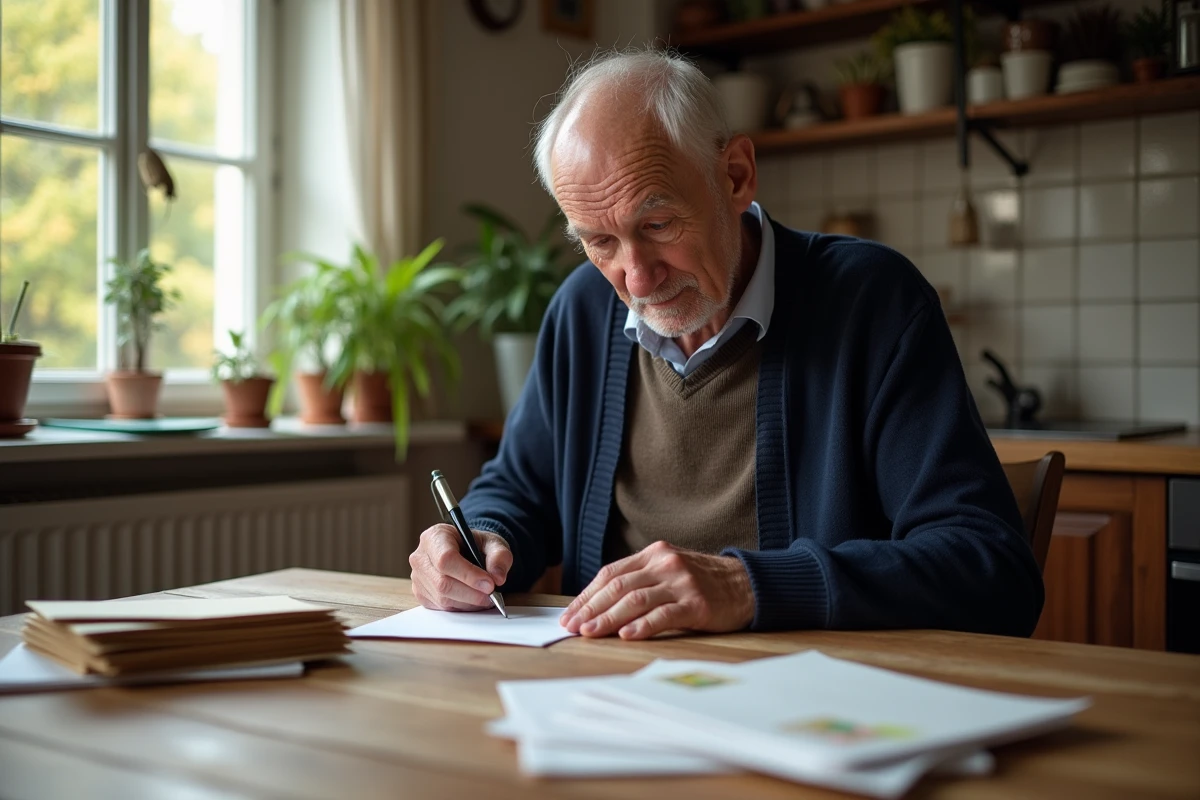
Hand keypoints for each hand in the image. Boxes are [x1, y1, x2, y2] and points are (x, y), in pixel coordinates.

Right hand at [409, 524, 511, 610]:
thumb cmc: (476, 545)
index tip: (490, 584)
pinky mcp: (421, 594)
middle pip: (442, 582)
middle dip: (471, 593)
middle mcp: (421, 557)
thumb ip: (499, 556)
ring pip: (442, 598)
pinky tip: (473, 600)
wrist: (467, 552)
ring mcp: (418, 577)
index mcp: (435, 536)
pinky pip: (441, 607)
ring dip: (469, 602)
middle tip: (492, 595)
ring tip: (486, 597)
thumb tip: (497, 577)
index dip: (468, 575)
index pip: (446, 559)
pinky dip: (461, 607)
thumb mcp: (493, 543)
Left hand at [559, 541, 754, 639]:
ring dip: (609, 618)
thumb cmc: (702, 582)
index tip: (570, 614)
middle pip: (619, 587)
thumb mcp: (669, 570)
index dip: (587, 595)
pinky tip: (627, 635)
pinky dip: (642, 626)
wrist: (746, 584)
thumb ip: (640, 580)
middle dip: (591, 608)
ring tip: (591, 633)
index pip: (611, 574)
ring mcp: (681, 583)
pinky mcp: (696, 604)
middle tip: (572, 626)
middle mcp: (665, 564)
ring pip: (636, 600)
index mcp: (654, 553)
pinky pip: (663, 615)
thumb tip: (599, 605)